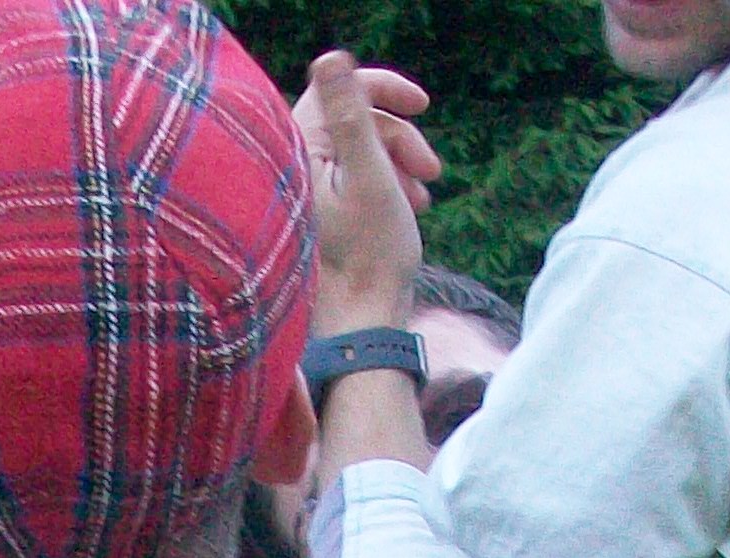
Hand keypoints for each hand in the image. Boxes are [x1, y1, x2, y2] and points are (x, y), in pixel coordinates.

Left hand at [298, 50, 435, 332]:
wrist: (364, 328)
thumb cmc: (370, 259)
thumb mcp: (370, 176)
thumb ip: (351, 116)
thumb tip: (330, 58)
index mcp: (301, 156)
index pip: (338, 90)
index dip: (384, 89)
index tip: (422, 105)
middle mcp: (298, 171)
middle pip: (356, 121)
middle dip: (400, 137)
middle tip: (431, 171)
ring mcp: (310, 195)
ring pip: (363, 151)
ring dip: (400, 164)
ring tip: (422, 197)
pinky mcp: (324, 215)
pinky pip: (359, 179)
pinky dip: (389, 185)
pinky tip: (410, 208)